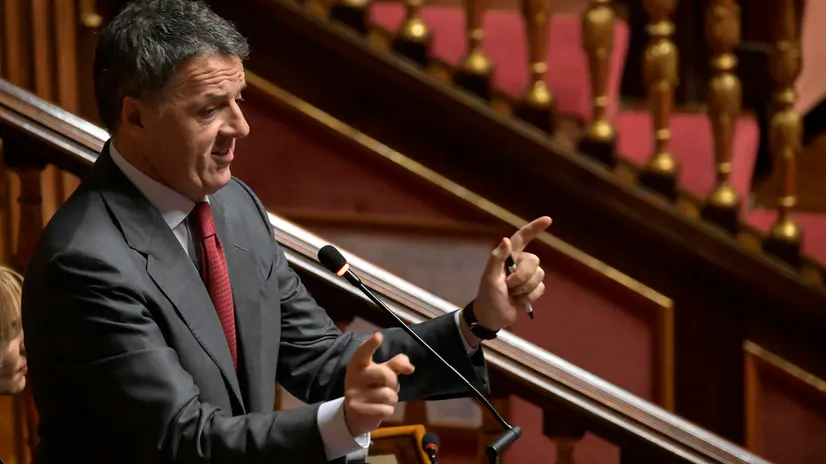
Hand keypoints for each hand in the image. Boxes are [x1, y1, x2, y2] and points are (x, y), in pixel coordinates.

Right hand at [344, 332, 414, 435]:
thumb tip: (410, 368)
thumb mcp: (381, 373)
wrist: (355, 414)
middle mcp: (354, 376)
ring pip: (388, 395)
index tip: (378, 336)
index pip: (363, 352)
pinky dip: (388, 410)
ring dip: (392, 399)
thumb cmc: (371, 388)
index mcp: (358, 364)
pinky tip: (380, 409)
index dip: (370, 344)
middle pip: (386, 374)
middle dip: (394, 382)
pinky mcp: (357, 409)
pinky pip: (386, 409)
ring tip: (384, 400)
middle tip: (389, 387)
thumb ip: (396, 365)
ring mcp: (354, 393)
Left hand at [472, 216, 551, 330]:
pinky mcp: (533, 289)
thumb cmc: (488, 295)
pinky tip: (519, 301)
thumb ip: (497, 258)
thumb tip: (506, 240)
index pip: (522, 238)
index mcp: (508, 256)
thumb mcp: (489, 277)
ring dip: (525, 289)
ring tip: (512, 294)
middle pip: (535, 261)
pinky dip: (530, 297)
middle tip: (508, 286)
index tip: (548, 220)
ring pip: (539, 276)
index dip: (534, 228)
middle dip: (522, 277)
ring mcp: (528, 276)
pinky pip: (541, 289)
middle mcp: (520, 263)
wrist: (493, 317)